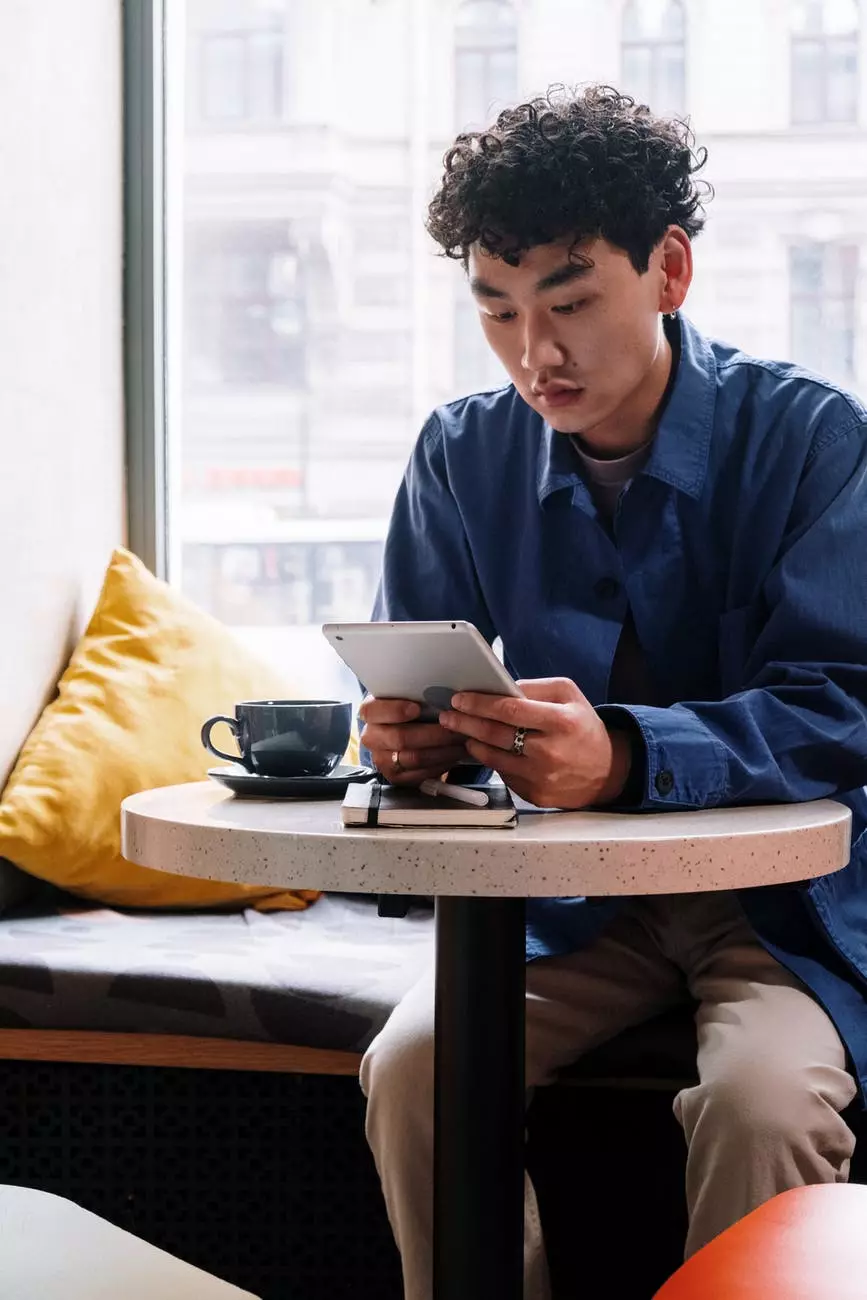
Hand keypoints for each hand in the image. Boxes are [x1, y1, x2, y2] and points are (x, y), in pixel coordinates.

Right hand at [359, 696, 468, 784]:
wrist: (401, 732)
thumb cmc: (408, 709)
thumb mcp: (406, 697)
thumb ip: (415, 695)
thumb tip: (442, 694)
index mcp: (369, 712)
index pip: (373, 711)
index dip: (395, 710)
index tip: (417, 708)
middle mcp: (371, 737)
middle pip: (400, 738)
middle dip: (433, 733)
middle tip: (455, 727)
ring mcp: (381, 759)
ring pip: (414, 757)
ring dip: (442, 750)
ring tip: (461, 741)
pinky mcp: (395, 776)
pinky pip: (420, 773)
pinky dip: (441, 764)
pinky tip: (453, 755)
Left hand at [438, 677, 632, 808]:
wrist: (607, 770)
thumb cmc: (583, 727)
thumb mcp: (569, 695)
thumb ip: (534, 688)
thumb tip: (498, 687)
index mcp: (561, 722)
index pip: (510, 710)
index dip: (480, 704)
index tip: (460, 699)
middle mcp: (551, 752)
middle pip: (496, 735)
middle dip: (466, 723)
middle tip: (449, 716)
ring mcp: (542, 777)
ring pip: (494, 758)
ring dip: (473, 743)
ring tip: (463, 732)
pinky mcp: (536, 795)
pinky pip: (504, 775)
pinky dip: (492, 762)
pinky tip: (487, 750)